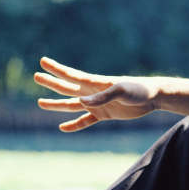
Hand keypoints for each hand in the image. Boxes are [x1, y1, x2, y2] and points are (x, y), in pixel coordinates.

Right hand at [34, 57, 159, 131]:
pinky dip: (74, 124)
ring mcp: (98, 103)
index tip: (43, 62)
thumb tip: (81, 102)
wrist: (152, 97)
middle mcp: (93, 92)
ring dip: (57, 104)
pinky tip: (63, 127)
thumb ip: (102, 97)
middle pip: (67, 88)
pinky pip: (85, 120)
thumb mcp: (121, 91)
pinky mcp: (104, 114)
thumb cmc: (138, 90)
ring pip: (72, 105)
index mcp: (95, 83)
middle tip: (36, 76)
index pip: (71, 76)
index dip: (57, 69)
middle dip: (52, 83)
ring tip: (40, 102)